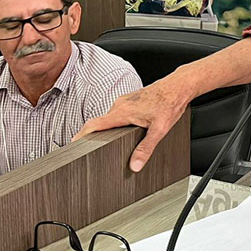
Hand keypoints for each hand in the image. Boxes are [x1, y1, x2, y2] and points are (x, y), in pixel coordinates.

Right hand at [73, 73, 192, 171]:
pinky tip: (118, 131)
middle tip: (84, 150)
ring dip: (103, 130)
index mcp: (122, 111)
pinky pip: (117, 114)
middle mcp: (120, 104)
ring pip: (108, 118)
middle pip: (98, 123)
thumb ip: (146, 148)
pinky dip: (113, 124)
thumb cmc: (171, 102)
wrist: (179, 85)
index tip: (71, 146)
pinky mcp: (131, 100)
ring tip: (100, 144)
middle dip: (90, 137)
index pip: (93, 125)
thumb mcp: (159, 129)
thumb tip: (135, 165)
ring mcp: (125, 101)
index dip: (80, 137)